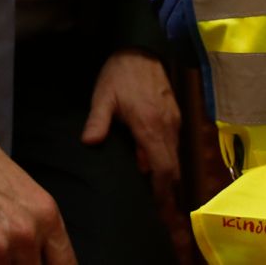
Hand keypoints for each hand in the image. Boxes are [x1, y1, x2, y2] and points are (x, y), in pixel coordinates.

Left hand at [80, 48, 180, 205]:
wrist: (141, 48)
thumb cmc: (120, 74)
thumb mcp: (103, 96)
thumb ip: (98, 121)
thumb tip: (90, 143)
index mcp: (150, 127)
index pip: (163, 169)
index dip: (162, 193)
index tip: (160, 212)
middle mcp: (167, 127)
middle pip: (173, 169)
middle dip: (168, 193)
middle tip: (163, 217)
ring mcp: (174, 121)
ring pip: (175, 157)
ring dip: (168, 177)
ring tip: (158, 198)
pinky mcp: (175, 115)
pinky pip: (174, 145)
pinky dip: (167, 160)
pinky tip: (154, 166)